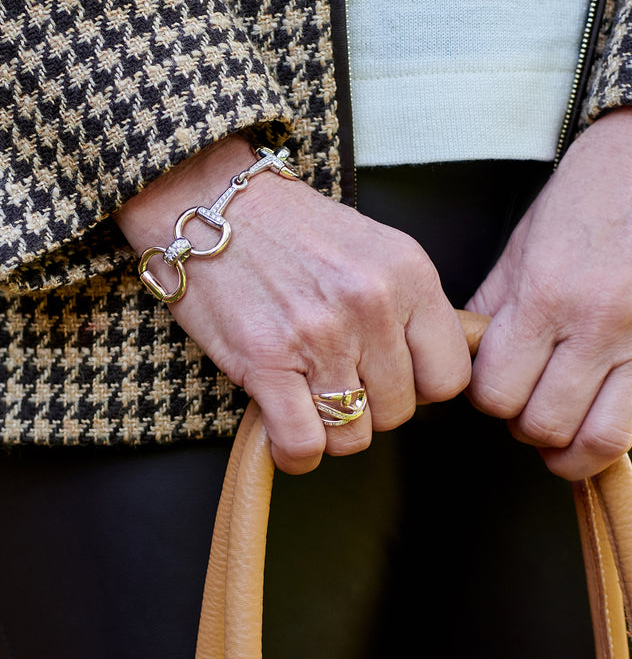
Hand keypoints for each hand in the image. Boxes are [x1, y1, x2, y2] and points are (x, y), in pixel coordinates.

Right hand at [118, 135, 470, 473]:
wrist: (209, 206)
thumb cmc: (287, 228)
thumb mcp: (372, 248)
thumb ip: (407, 305)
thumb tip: (422, 369)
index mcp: (408, 274)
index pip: (450, 376)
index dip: (419, 388)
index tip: (390, 378)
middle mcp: (373, 306)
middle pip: (400, 412)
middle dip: (369, 407)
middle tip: (335, 381)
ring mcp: (320, 336)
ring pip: (354, 435)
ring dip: (330, 430)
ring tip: (306, 399)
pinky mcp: (266, 362)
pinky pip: (304, 443)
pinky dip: (296, 453)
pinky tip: (283, 434)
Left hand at [467, 107, 631, 479]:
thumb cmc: (584, 202)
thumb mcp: (521, 251)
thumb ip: (492, 312)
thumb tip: (468, 362)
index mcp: (543, 297)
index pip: (495, 390)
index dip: (486, 400)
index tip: (491, 389)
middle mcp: (594, 325)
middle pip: (541, 422)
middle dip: (523, 425)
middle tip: (525, 406)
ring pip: (597, 438)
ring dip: (569, 446)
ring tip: (561, 428)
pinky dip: (610, 436)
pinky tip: (597, 421)